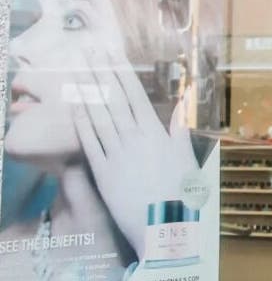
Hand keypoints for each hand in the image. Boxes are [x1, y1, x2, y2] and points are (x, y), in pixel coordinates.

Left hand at [72, 41, 198, 258]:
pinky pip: (89, 143)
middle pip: (113, 100)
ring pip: (98, 117)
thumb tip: (183, 103)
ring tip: (77, 72)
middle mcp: (133, 139)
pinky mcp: (102, 173)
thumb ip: (180, 130)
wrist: (164, 228)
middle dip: (100, 74)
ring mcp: (116, 155)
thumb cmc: (182, 195)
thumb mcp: (188, 159)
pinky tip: (74, 107)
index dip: (121, 73)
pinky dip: (81, 123)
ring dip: (87, 92)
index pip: (135, 95)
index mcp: (156, 134)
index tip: (111, 55)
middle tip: (88, 53)